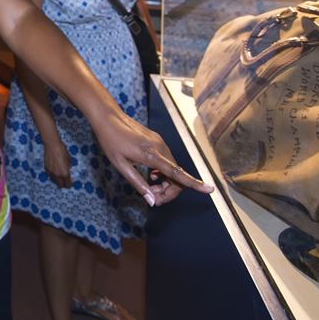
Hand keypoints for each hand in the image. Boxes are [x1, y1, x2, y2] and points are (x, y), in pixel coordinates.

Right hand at [43, 139, 72, 188]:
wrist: (52, 145)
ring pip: (54, 180)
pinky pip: (50, 175)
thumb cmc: (62, 151)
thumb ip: (68, 166)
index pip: (67, 184)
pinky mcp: (46, 168)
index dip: (69, 185)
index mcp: (64, 173)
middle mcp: (57, 175)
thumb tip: (67, 168)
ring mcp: (50, 172)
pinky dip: (52, 174)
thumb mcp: (69, 159)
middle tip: (65, 181)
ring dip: (57, 179)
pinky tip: (54, 169)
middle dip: (63, 184)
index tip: (70, 183)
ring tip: (59, 174)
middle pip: (60, 185)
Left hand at [92, 111, 212, 206]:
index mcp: (152, 155)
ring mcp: (160, 143)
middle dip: (169, 191)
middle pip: (177, 176)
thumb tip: (152, 202)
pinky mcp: (157, 141)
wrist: (108, 117)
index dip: (194, 183)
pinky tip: (151, 175)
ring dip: (166, 183)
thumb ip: (138, 183)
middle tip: (152, 198)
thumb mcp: (120, 165)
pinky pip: (168, 161)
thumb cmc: (111, 141)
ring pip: (173, 169)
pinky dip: (163, 173)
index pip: (177, 173)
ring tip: (149, 188)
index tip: (210, 189)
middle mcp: (160, 148)